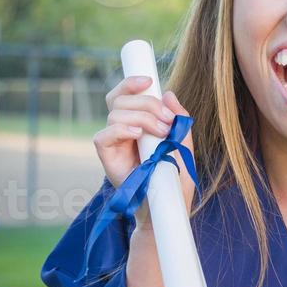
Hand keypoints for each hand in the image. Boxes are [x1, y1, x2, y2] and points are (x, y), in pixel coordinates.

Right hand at [94, 78, 196, 225]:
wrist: (168, 206)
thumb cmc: (175, 178)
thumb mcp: (183, 144)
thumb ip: (178, 119)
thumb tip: (169, 93)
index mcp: (138, 123)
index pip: (126, 95)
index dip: (131, 83)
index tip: (149, 81)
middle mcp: (122, 130)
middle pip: (121, 100)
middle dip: (147, 103)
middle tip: (167, 121)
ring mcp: (114, 143)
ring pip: (115, 114)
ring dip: (142, 118)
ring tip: (161, 134)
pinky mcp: (107, 157)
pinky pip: (103, 135)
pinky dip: (120, 129)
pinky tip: (137, 135)